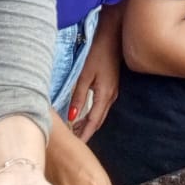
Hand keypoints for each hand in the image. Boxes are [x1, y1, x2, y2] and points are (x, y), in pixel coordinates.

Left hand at [66, 26, 119, 142]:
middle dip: (85, 132)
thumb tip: (71, 117)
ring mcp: (113, 93)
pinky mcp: (111, 88)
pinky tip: (82, 115)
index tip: (76, 147)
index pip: (93, 122)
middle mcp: (111, 97)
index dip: (84, 135)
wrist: (113, 37)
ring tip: (74, 130)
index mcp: (105, 96)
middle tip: (72, 141)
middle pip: (97, 121)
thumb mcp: (85, 76)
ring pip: (99, 115)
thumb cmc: (98, 54)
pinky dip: (91, 115)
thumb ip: (78, 97)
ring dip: (88, 124)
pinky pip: (101, 108)